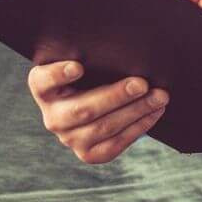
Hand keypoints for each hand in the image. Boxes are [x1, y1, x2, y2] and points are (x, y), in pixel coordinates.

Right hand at [27, 60, 169, 164]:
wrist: (91, 105)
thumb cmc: (90, 75)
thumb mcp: (83, 62)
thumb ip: (90, 55)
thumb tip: (125, 47)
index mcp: (42, 88)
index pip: (43, 81)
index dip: (59, 75)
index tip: (78, 67)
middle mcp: (52, 117)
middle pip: (83, 109)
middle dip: (116, 96)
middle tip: (142, 83)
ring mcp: (69, 139)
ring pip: (104, 128)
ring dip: (136, 111)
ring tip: (159, 96)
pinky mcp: (88, 154)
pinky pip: (116, 144)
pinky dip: (139, 126)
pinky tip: (154, 112)